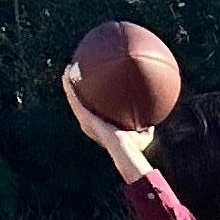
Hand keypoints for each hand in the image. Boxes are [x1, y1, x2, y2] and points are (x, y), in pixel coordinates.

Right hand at [60, 60, 150, 179]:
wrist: (125, 148)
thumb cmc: (133, 146)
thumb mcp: (143, 134)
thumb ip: (145, 127)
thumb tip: (152, 120)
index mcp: (100, 127)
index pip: (92, 113)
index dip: (90, 103)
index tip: (90, 94)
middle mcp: (89, 123)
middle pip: (79, 104)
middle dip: (77, 92)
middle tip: (75, 79)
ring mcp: (85, 119)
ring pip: (74, 98)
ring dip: (69, 85)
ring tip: (67, 71)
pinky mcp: (84, 115)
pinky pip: (74, 97)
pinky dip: (69, 86)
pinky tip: (67, 74)